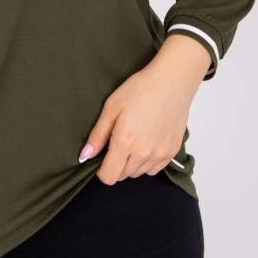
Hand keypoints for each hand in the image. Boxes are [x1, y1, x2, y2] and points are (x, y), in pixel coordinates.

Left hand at [78, 37, 210, 183]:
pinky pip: (154, 169)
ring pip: (138, 173)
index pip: (109, 177)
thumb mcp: (112, 106)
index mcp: (125, 142)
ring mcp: (160, 154)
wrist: (172, 81)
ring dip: (131, 163)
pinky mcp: (172, 151)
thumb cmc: (141, 88)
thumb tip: (85, 155)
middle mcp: (144, 153)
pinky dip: (147, 162)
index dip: (101, 169)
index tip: (102, 156)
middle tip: (118, 141)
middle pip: (122, 175)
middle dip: (115, 163)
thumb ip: (98, 135)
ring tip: (134, 138)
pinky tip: (147, 142)